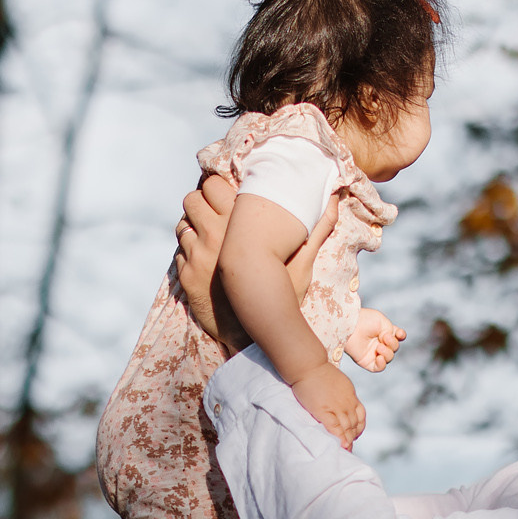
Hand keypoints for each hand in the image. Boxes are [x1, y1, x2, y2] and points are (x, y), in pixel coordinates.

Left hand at [176, 175, 339, 352]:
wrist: (257, 334)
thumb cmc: (283, 295)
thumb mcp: (302, 262)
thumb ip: (317, 228)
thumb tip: (337, 197)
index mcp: (239, 225)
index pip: (213, 184)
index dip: (215, 184)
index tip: (222, 190)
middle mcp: (215, 235)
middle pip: (192, 199)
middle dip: (199, 201)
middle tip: (209, 208)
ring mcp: (197, 255)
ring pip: (183, 224)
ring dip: (192, 225)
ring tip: (206, 232)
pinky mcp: (187, 275)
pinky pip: (180, 250)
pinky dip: (188, 250)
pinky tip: (202, 256)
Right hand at [289, 365, 365, 449]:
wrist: (309, 364)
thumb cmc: (318, 371)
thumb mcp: (338, 381)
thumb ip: (342, 392)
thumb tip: (339, 400)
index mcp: (351, 395)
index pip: (360, 416)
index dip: (359, 428)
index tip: (355, 436)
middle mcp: (347, 403)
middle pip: (354, 425)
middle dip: (352, 437)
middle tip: (349, 449)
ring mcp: (337, 407)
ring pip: (347, 428)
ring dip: (347, 441)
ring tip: (345, 450)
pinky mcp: (324, 411)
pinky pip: (335, 428)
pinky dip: (339, 438)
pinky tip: (341, 445)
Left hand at [346, 308, 404, 372]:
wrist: (350, 326)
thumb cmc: (364, 320)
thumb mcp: (383, 322)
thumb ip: (392, 332)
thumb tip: (391, 343)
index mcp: (383, 331)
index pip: (397, 336)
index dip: (401, 336)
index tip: (399, 334)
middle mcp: (380, 342)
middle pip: (395, 348)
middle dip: (393, 343)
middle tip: (384, 337)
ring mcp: (374, 353)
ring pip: (389, 358)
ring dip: (388, 352)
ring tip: (379, 346)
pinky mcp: (367, 362)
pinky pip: (379, 368)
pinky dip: (382, 364)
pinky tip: (379, 357)